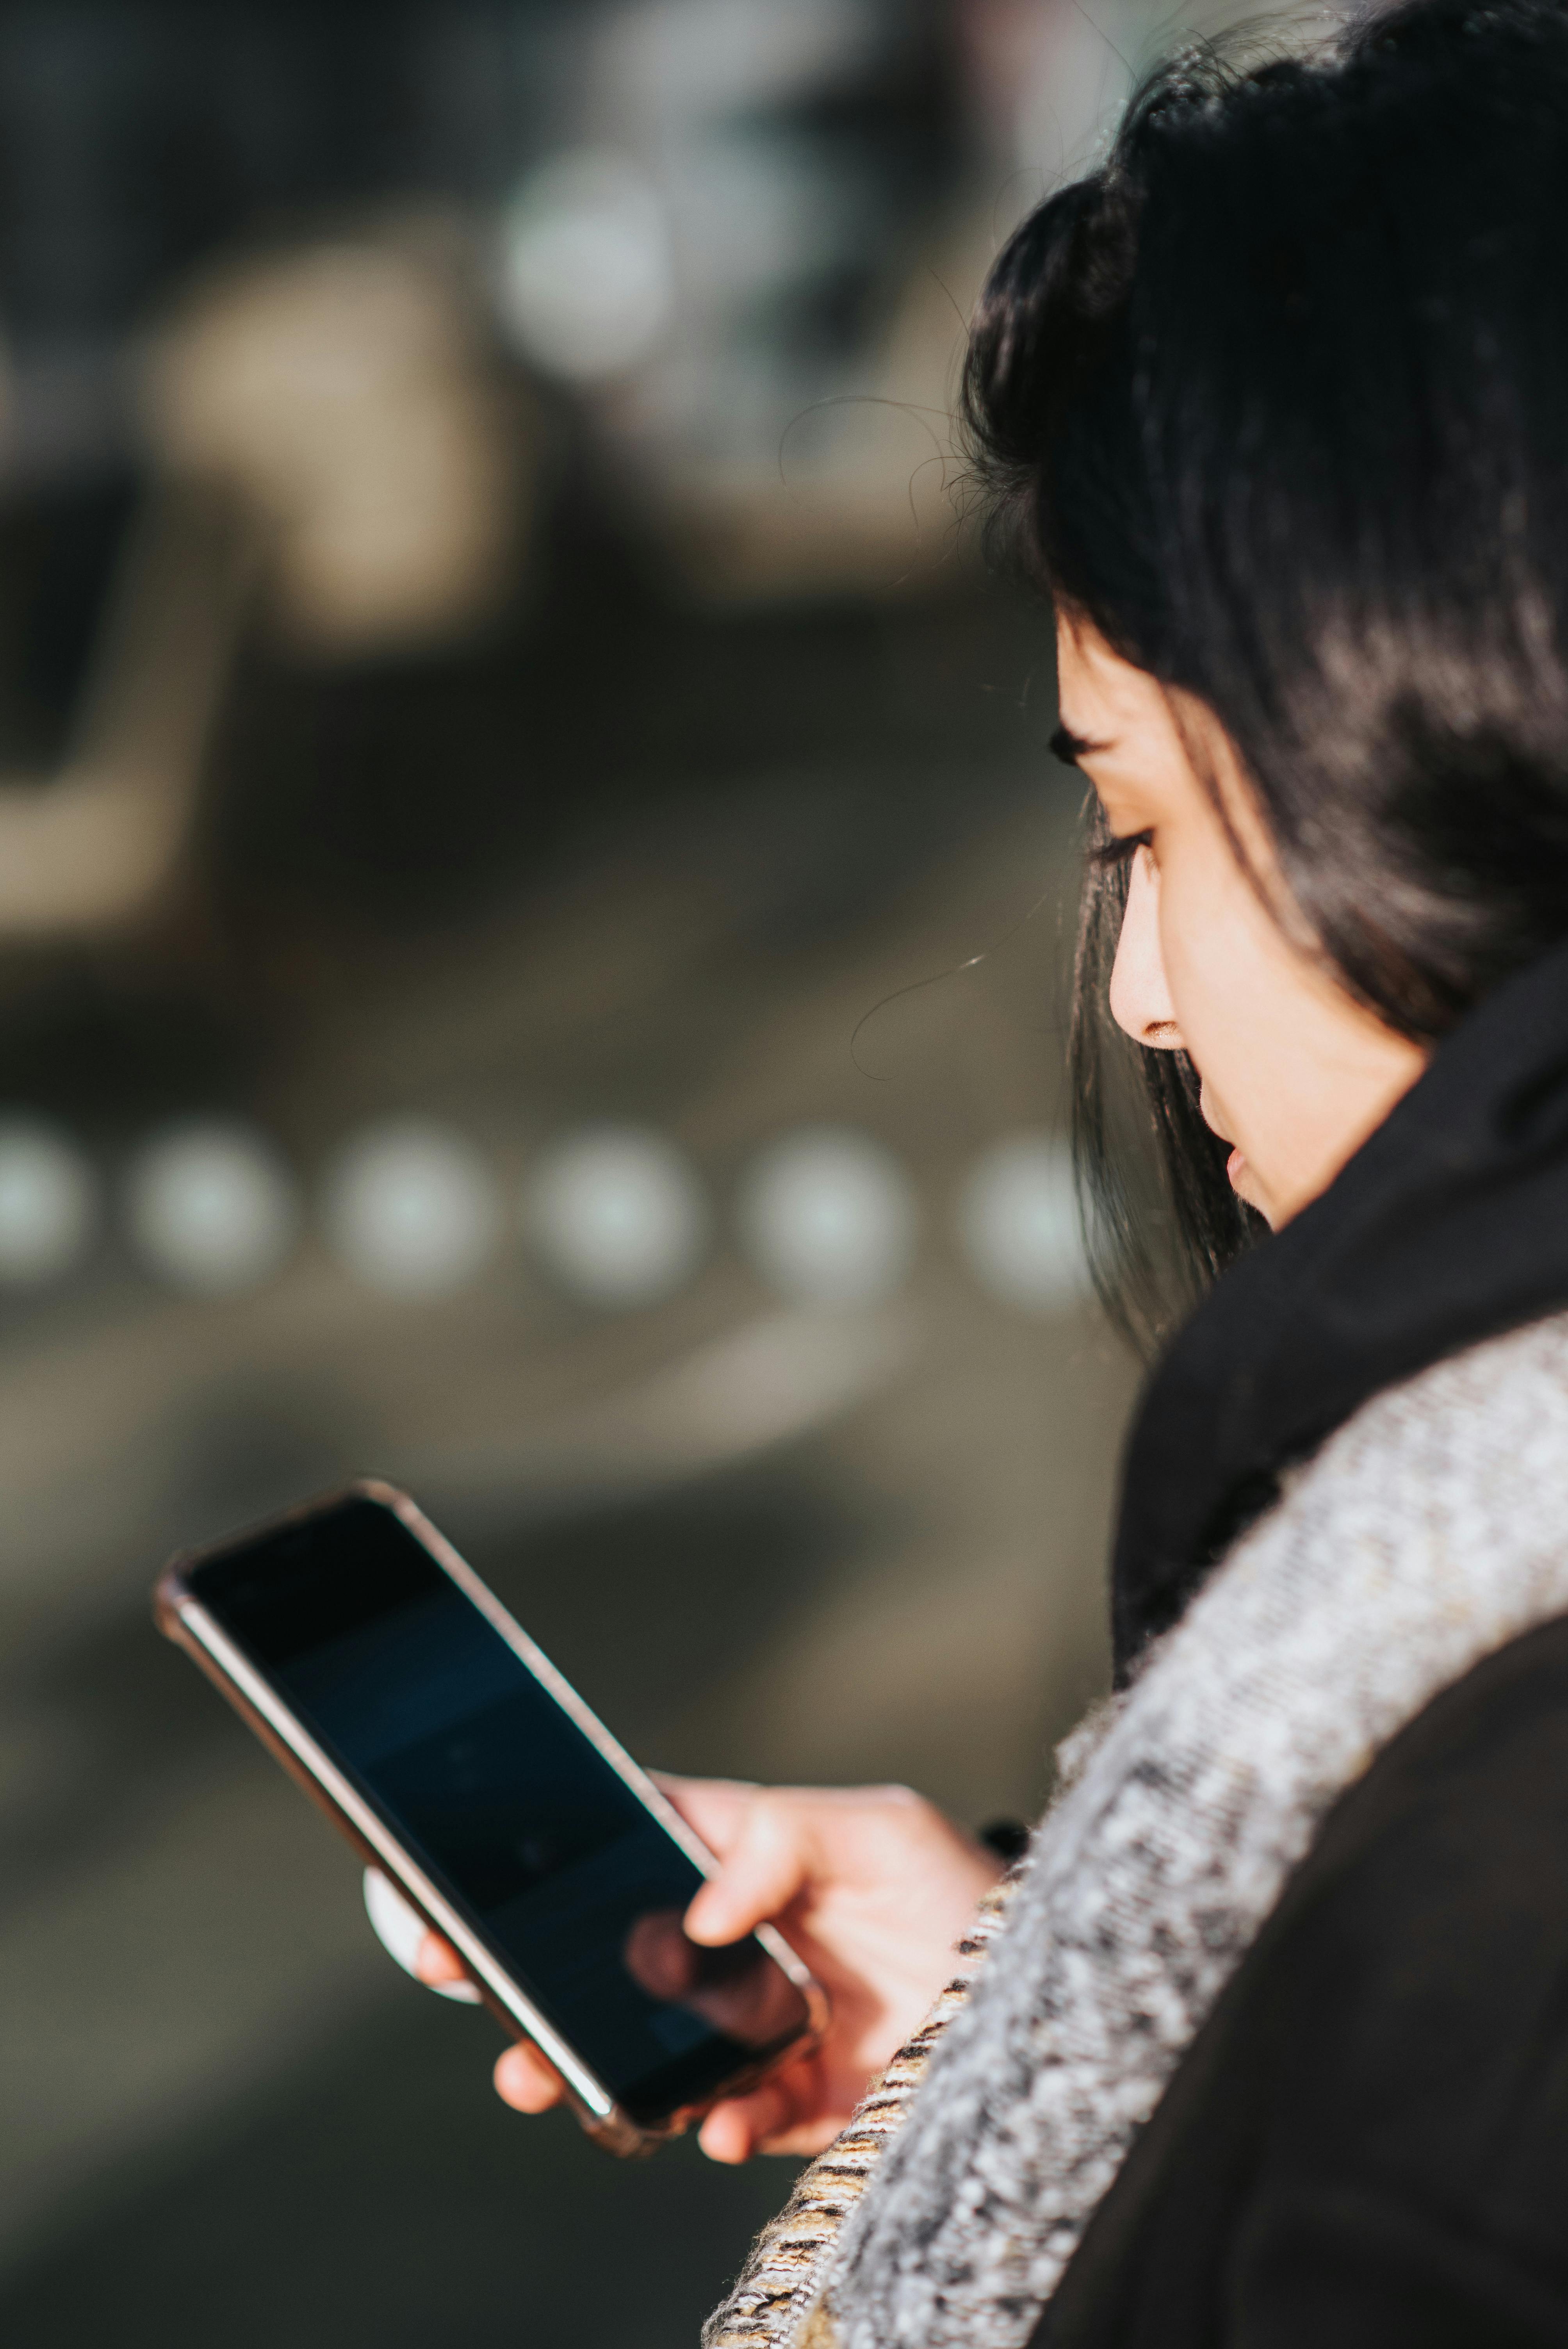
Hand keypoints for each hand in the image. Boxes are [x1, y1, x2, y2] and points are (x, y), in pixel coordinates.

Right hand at [413, 1777, 1002, 2162]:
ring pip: (652, 2046)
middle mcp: (747, 1943)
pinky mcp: (801, 2100)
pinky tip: (722, 2120)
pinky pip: (731, 2118)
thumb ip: (783, 1838)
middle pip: (619, 1955)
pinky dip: (716, 2123)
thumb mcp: (883, 1830)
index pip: (638, 1843)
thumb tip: (703, 1905)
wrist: (1055, 2010)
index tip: (485, 1880)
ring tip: (546, 2077)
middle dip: (540, 1975)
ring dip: (593, 2065)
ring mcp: (767, 2025)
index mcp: (752, 1861)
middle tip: (474, 1989)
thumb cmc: (967, 1895)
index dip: (559, 1858)